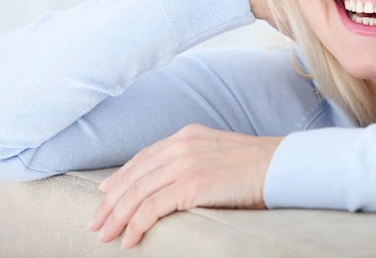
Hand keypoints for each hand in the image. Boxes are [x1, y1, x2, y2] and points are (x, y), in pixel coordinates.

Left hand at [86, 123, 284, 249]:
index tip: (105, 195)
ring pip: (137, 193)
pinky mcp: (191, 184)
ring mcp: (185, 164)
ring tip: (104, 235)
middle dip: (110, 202)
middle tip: (95, 222)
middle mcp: (181, 145)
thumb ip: (196, 160)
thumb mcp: (220, 153)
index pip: (143, 158)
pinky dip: (136, 226)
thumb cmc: (257, 166)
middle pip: (134, 176)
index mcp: (187, 135)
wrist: (280, 167)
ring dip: (117, 217)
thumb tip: (178, 185)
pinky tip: (129, 240)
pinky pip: (152, 208)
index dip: (120, 178)